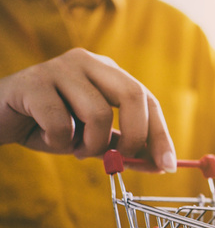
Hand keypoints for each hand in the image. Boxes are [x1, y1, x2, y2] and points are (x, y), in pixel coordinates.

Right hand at [0, 48, 175, 171]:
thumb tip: (161, 163)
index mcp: (108, 73)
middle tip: (121, 161)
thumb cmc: (49, 126)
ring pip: (98, 114)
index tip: (168, 165)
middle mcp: (89, 62)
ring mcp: (60, 68)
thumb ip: (124, 147)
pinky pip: (61, 124)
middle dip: (136, 137)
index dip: (160, 135)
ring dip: (90, 145)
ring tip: (73, 148)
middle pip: (133, 95)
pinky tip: (44, 137)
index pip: (148, 101)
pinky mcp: (33, 82)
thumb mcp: (93, 138)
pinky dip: (58, 142)